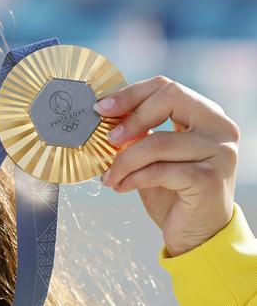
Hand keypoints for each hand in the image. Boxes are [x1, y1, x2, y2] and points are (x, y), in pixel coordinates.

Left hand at [94, 76, 239, 256]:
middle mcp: (219, 128)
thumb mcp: (153, 155)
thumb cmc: (172, 191)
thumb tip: (103, 114)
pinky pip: (160, 170)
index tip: (101, 108)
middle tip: (108, 140)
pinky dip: (133, 178)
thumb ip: (138, 132)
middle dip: (130, 118)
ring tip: (109, 175)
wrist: (197, 234)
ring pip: (158, 142)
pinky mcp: (210, 180)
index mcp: (206, 115)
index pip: (167, 87)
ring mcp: (220, 153)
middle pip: (170, 99)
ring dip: (124, 160)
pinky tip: (121, 186)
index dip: (131, 94)